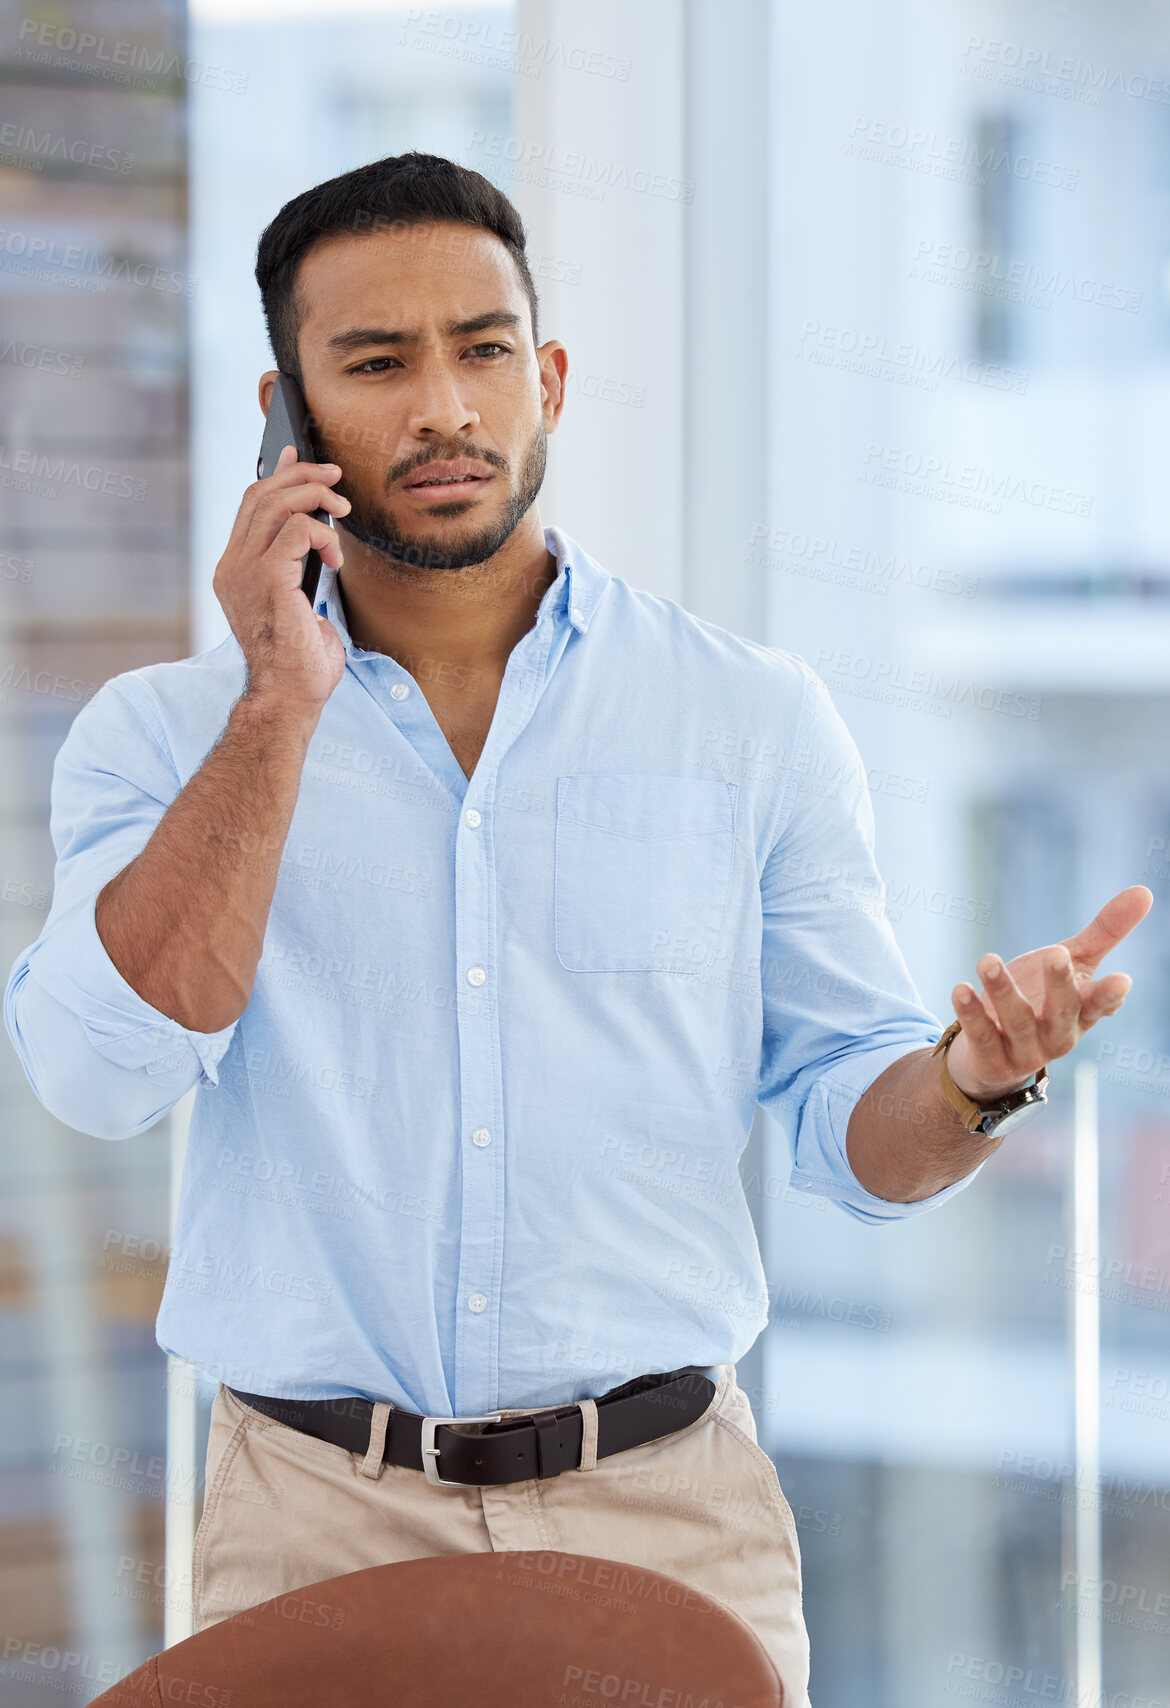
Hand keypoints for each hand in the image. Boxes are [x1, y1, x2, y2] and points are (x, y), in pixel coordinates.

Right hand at [213, 444, 350, 715]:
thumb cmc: (300, 660)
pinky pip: (299, 530)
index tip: (301, 458)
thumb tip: (314, 527)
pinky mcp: (268, 580)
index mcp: (234, 570)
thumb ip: (297, 563)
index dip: (278, 475)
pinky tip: (335, 559)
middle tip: (335, 478)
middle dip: (302, 476)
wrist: (290, 698)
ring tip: (342, 511)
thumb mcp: (297, 601)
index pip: (250, 505)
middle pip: (261, 494)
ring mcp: (244, 572)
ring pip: (278, 503)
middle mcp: (232, 566)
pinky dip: (324, 535)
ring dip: (317, 498)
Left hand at [945, 885, 1152, 1101]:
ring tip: (987, 960)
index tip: (1122, 980)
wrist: (993, 1052)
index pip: (1099, 1003)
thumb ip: (1105, 932)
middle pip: (1062, 1012)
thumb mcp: (1072, 963)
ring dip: (1003, 991)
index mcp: (1082, 1011)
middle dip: (1060, 984)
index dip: (1109, 994)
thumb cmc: (1041, 998)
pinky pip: (982, 1035)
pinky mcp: (991, 1058)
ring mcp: (1025, 1050)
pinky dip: (971, 1013)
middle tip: (1056, 954)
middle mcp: (1058, 1034)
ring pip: (1018, 1021)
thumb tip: (1145, 891)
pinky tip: (960, 988)